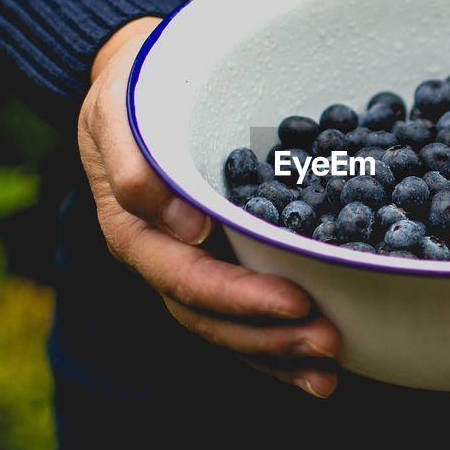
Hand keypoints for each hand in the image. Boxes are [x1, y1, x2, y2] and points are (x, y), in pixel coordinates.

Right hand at [78, 17, 340, 397]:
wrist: (142, 79)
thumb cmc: (133, 89)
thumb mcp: (118, 112)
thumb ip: (138, 166)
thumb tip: (185, 226)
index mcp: (135, 232)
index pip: (187, 280)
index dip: (240, 299)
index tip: (296, 302)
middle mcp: (163, 260)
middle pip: (212, 318)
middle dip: (270, 337)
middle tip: (330, 342)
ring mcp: (190, 267)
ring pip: (229, 330)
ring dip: (279, 355)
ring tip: (331, 370)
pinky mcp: (219, 264)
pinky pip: (245, 317)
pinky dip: (280, 344)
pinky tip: (319, 369)